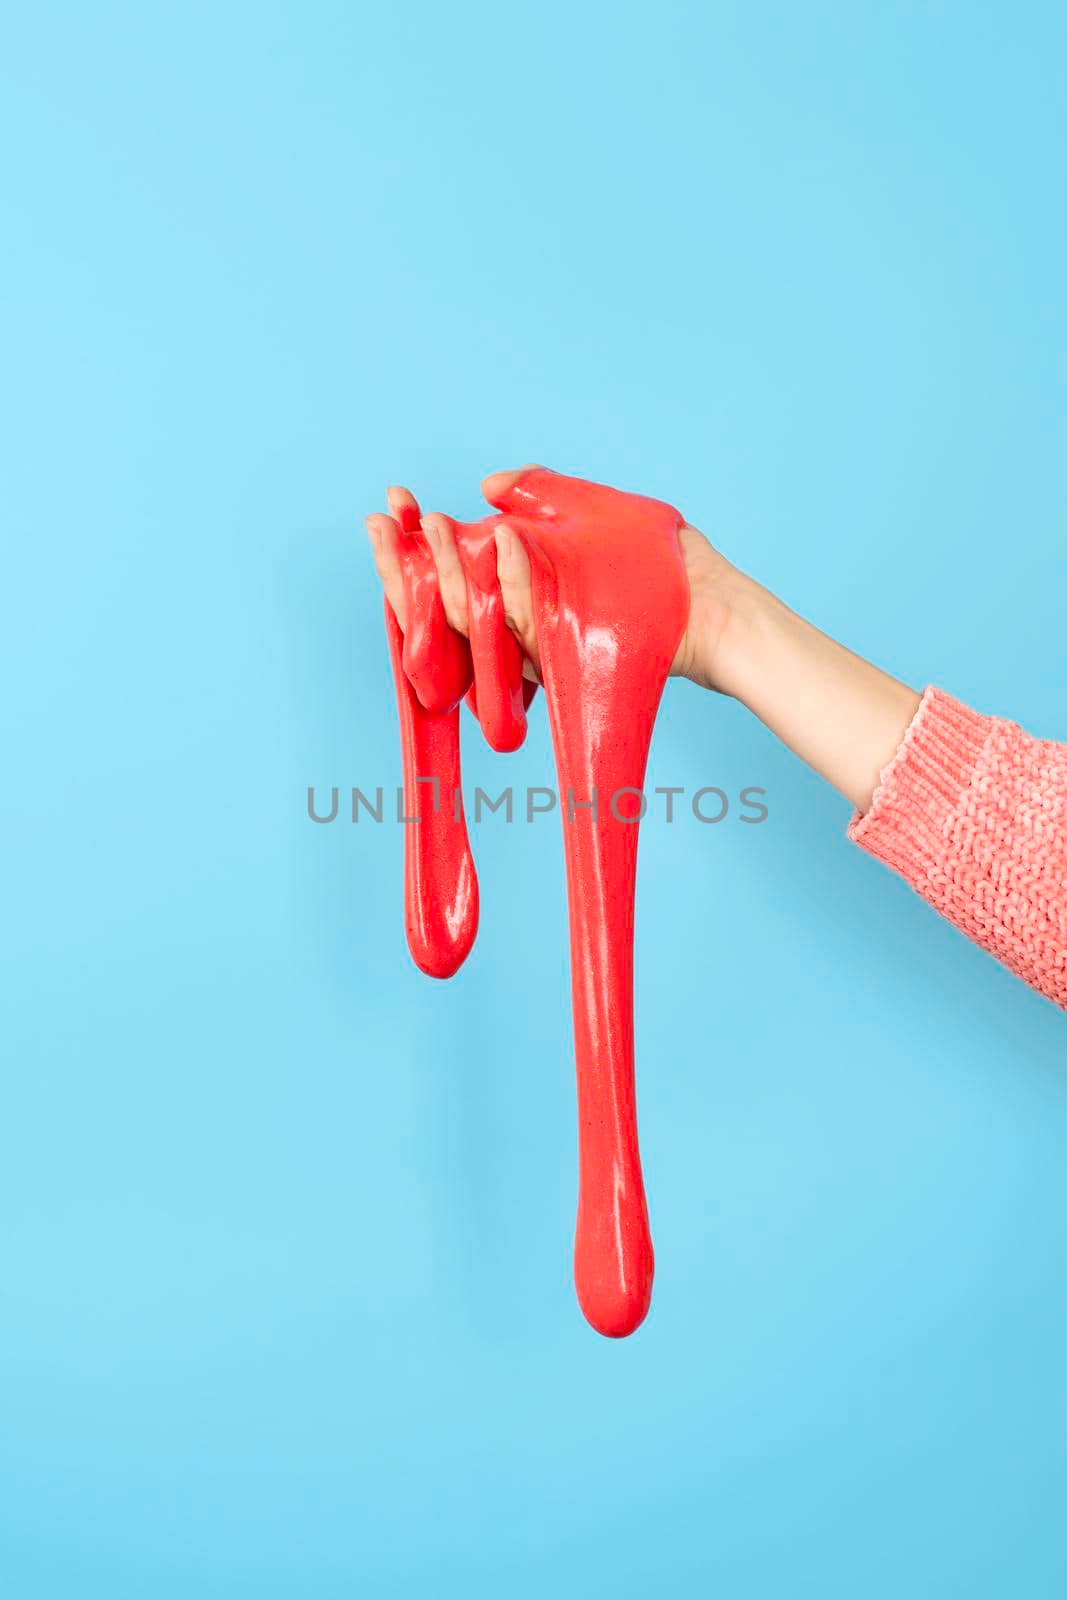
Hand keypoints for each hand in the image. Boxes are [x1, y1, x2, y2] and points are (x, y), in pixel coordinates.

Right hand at [365, 466, 756, 695]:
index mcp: (514, 582)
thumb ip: (543, 492)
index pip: (444, 568)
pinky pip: (528, 623)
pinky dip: (515, 582)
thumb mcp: (597, 509)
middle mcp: (517, 617)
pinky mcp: (567, 653)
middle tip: (384, 521)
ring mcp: (538, 638)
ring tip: (431, 526)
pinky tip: (504, 539)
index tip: (390, 505)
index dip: (408, 543)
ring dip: (447, 570)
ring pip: (472, 619)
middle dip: (403, 563)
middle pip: (439, 602)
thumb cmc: (659, 561)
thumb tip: (488, 485)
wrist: (711, 605)